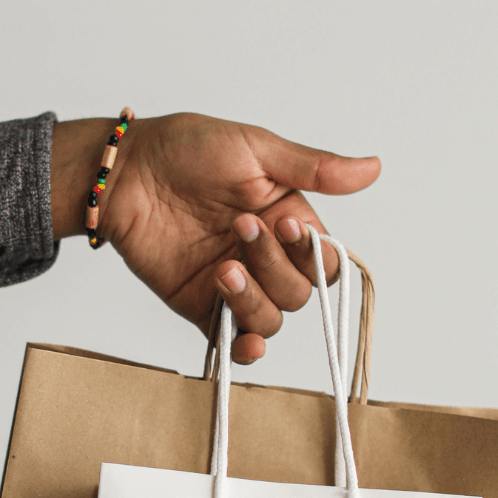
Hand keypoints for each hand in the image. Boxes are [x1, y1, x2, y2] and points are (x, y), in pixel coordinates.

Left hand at [51, 113, 379, 362]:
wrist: (124, 173)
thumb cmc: (185, 149)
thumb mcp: (256, 150)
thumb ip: (313, 169)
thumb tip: (373, 168)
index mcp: (287, 221)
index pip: (323, 259)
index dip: (310, 252)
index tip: (282, 223)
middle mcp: (265, 257)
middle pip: (300, 293)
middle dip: (274, 265)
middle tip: (238, 226)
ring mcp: (233, 284)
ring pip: (271, 319)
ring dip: (254, 299)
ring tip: (221, 267)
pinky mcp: (199, 305)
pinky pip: (232, 340)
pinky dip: (245, 348)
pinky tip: (245, 341)